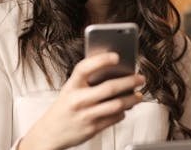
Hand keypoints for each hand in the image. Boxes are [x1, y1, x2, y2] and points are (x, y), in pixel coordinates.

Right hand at [18, 52, 144, 149]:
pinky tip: (125, 108)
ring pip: (116, 105)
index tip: (116, 56)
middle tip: (140, 78)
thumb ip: (86, 81)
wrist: (50, 133)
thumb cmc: (64, 108)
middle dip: (129, 82)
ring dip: (131, 99)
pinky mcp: (92, 128)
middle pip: (109, 88)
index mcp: (71, 86)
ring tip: (139, 95)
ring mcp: (86, 115)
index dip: (101, 60)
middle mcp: (78, 100)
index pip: (85, 68)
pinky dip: (123, 112)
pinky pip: (114, 118)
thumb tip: (114, 72)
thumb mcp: (69, 90)